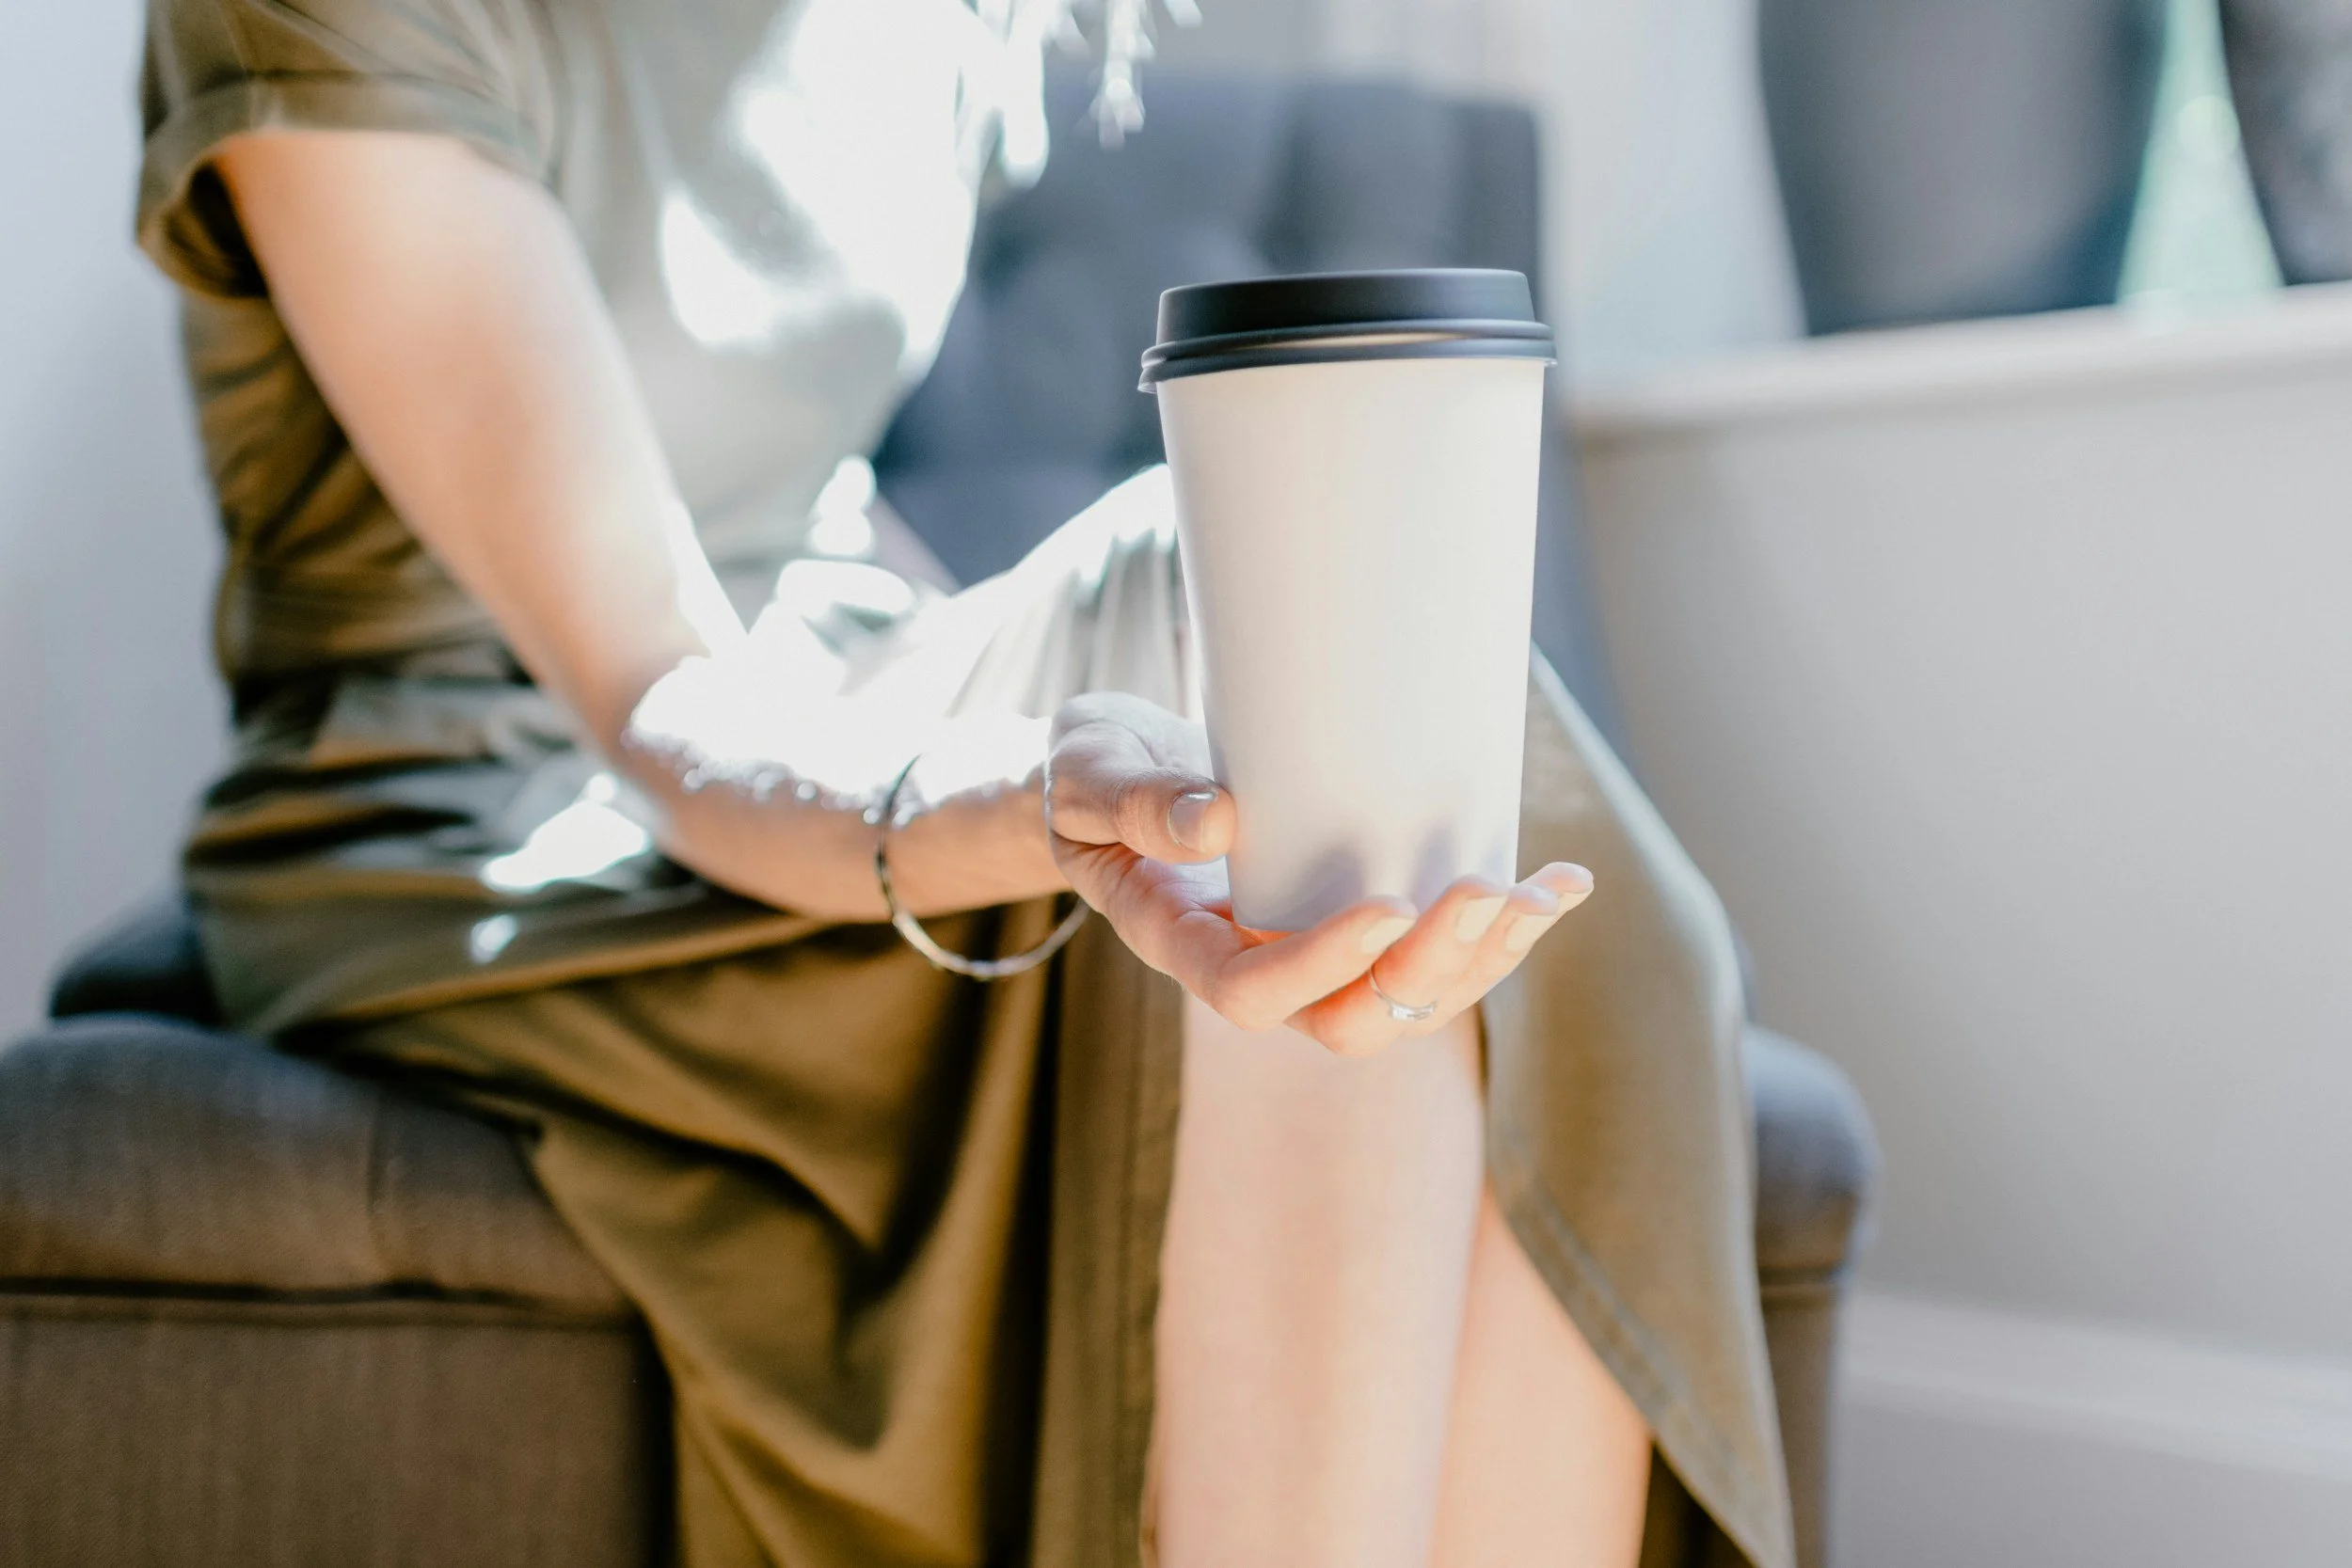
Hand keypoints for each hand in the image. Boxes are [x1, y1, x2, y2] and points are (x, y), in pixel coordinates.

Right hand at [1045, 693, 1592, 1055]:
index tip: (1384, 908)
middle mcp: (1254, 965)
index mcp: (1182, 944)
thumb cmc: (1094, 772)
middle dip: (1427, 969)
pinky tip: (1559, 884)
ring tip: (1543, 894)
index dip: (1321, 966)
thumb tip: (1219, 823)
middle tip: (1486, 892)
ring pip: (1406, 1001)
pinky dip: (1499, 926)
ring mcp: (1310, 951)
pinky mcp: (1354, 919)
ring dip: (1483, 960)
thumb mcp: (1090, 772)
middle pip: (1349, 1021)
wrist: (1116, 773)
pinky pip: (1433, 951)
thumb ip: (1135, 800)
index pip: (1250, 992)